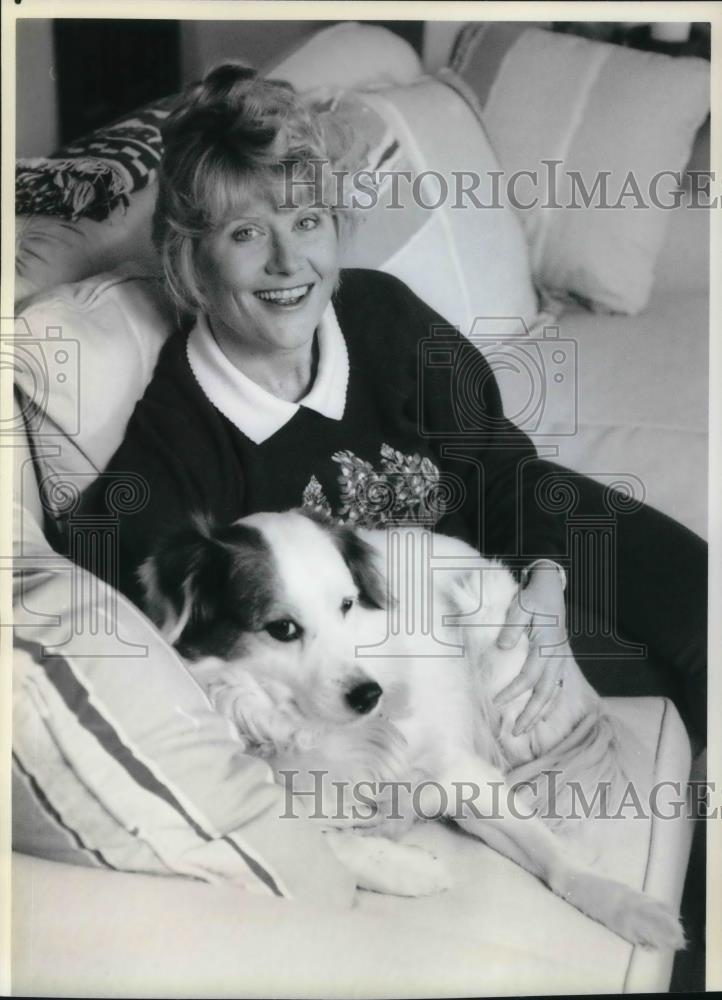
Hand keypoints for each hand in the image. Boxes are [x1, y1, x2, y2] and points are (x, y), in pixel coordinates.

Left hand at [494, 561, 571, 735]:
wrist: (550, 586)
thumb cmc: (533, 596)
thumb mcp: (521, 605)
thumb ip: (512, 626)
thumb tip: (502, 647)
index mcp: (547, 644)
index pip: (529, 676)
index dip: (514, 692)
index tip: (497, 702)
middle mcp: (557, 655)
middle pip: (545, 693)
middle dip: (531, 714)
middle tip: (515, 732)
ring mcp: (561, 658)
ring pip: (553, 692)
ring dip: (540, 712)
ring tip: (525, 728)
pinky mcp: (560, 657)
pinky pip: (557, 685)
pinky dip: (549, 702)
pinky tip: (541, 714)